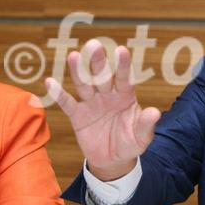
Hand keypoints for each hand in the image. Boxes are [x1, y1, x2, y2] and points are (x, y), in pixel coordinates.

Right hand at [46, 39, 160, 180]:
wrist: (114, 159)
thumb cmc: (131, 142)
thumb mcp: (142, 136)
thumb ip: (146, 124)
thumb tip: (154, 113)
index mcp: (126, 96)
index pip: (124, 78)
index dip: (123, 65)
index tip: (121, 50)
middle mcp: (108, 95)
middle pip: (102, 76)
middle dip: (98, 62)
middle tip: (94, 44)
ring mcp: (92, 103)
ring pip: (84, 84)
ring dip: (78, 71)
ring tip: (74, 56)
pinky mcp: (78, 116)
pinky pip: (67, 103)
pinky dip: (59, 94)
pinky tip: (50, 81)